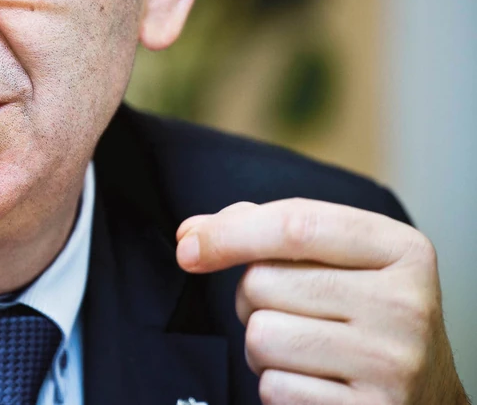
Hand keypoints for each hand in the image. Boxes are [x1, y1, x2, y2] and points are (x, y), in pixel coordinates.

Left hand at [175, 199, 468, 404]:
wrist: (425, 397)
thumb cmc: (364, 313)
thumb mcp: (340, 258)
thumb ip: (269, 229)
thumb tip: (192, 234)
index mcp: (401, 250)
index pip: (295, 225)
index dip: (228, 233)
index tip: (187, 245)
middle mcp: (404, 305)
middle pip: (264, 282)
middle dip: (252, 296)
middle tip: (288, 309)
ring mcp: (390, 365)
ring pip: (261, 336)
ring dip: (261, 344)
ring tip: (301, 346)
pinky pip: (273, 387)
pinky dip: (276, 384)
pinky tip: (314, 380)